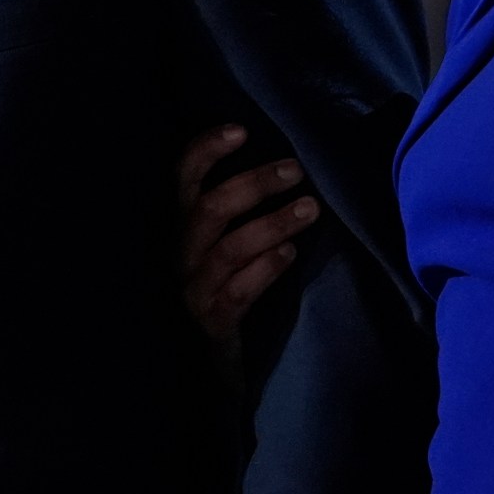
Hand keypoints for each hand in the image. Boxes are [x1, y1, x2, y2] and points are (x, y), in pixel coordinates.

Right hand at [176, 124, 318, 344]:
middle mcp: (183, 255)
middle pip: (210, 209)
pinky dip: (265, 269)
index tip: (241, 131)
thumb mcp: (232, 241)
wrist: (219, 362)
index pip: (183, 179)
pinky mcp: (214, 324)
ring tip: (310, 209)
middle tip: (296, 171)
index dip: (205, 151)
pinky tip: (290, 254)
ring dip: (272, 223)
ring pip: (229, 249)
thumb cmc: (234, 285)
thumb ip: (243, 208)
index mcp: (185, 228)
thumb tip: (288, 164)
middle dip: (254, 184)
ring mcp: (195, 291)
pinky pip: (238, 293)